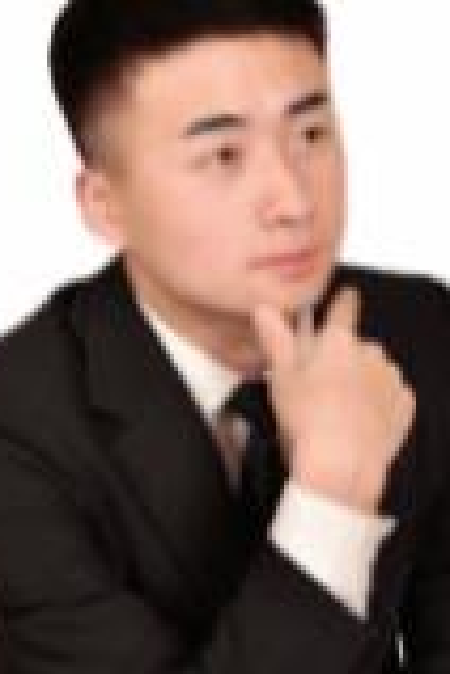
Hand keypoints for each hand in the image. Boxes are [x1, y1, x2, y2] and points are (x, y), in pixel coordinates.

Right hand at [252, 287, 415, 515]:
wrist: (341, 465)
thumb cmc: (307, 420)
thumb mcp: (281, 376)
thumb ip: (276, 337)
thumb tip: (265, 308)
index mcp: (338, 340)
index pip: (344, 306)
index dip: (343, 301)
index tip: (345, 298)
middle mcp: (370, 351)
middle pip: (356, 346)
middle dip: (343, 358)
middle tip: (321, 385)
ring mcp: (389, 377)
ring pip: (373, 371)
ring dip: (360, 381)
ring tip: (337, 409)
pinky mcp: (403, 403)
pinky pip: (389, 395)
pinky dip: (377, 403)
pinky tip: (358, 420)